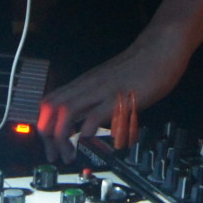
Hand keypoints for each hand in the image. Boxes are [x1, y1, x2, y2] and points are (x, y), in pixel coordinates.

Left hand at [36, 34, 189, 162]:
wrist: (160, 48)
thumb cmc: (139, 66)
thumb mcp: (109, 84)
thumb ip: (96, 102)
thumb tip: (87, 123)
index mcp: (84, 84)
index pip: (49, 102)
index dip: (43, 125)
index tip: (49, 145)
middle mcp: (87, 86)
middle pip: (51, 108)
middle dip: (47, 136)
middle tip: (55, 154)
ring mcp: (101, 90)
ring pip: (66, 111)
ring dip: (62, 137)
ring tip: (69, 154)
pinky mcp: (118, 96)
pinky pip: (96, 113)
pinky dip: (87, 130)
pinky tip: (88, 139)